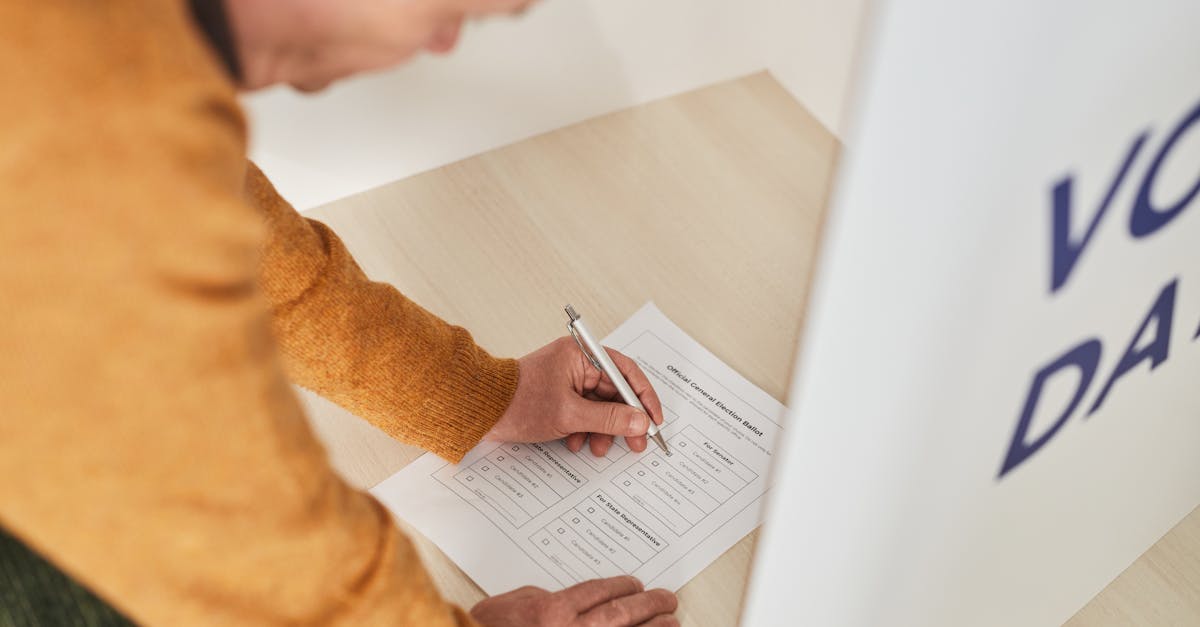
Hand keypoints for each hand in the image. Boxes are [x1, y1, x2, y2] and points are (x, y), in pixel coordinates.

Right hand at [470, 576, 677, 626]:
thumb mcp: (513, 604)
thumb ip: (545, 596)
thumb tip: (576, 596)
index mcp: (550, 611)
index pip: (600, 591)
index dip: (624, 586)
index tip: (636, 585)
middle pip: (622, 614)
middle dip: (650, 605)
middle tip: (667, 600)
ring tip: (671, 622)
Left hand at [487, 337, 664, 454]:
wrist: (479, 410)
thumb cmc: (517, 403)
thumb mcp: (570, 415)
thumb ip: (609, 418)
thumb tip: (640, 422)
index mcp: (581, 354)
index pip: (626, 372)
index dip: (644, 398)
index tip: (654, 421)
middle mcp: (576, 362)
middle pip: (614, 392)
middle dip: (622, 420)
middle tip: (635, 443)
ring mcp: (567, 378)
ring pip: (599, 405)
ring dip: (602, 429)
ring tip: (598, 448)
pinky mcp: (558, 394)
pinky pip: (582, 411)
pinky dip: (584, 428)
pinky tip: (576, 443)